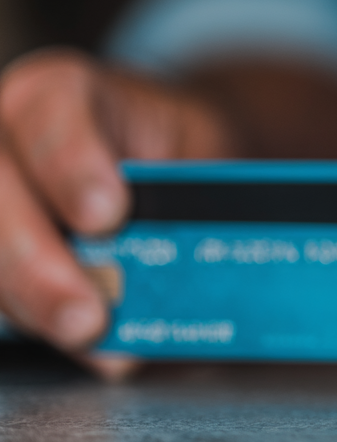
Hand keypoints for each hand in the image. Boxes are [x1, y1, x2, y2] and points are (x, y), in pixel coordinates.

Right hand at [0, 49, 235, 374]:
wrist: (167, 163)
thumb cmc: (180, 149)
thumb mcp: (203, 150)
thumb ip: (196, 196)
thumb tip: (211, 271)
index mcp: (59, 92)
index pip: (51, 114)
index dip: (73, 165)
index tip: (107, 215)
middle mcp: (5, 138)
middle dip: (37, 265)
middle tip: (88, 316)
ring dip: (32, 303)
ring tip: (90, 340)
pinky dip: (40, 321)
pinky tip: (88, 348)